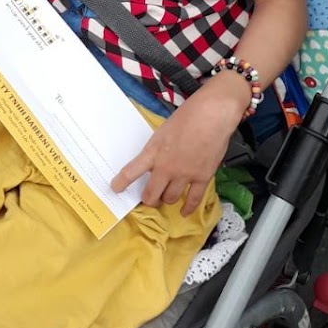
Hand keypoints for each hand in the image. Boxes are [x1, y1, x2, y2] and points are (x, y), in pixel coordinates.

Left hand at [111, 76, 249, 215]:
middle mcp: (166, 167)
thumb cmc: (188, 116)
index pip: (131, 172)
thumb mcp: (163, 131)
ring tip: (166, 198)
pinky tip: (184, 212)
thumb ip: (157, 150)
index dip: (121, 183)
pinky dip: (187, 208)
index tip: (115, 188)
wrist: (212, 115)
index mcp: (153, 152)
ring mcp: (184, 175)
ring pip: (170, 199)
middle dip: (148, 199)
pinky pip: (193, 199)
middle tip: (149, 198)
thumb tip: (156, 164)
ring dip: (166, 200)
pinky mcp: (202, 178)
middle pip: (151, 194)